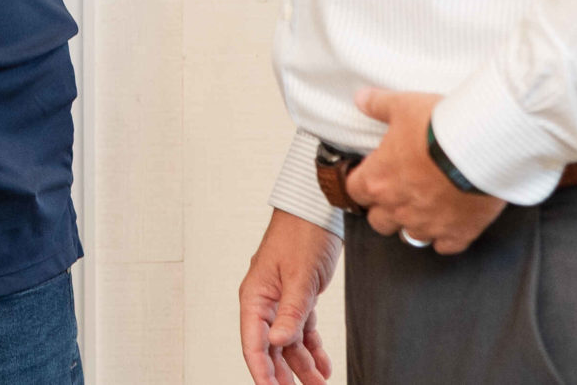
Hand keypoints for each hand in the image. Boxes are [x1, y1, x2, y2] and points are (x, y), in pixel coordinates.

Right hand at [237, 209, 339, 384]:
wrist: (317, 209)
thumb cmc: (301, 233)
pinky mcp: (299, 297)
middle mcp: (265, 301)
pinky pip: (302, 330)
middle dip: (282, 375)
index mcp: (255, 296)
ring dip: (302, 366)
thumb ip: (290, 312)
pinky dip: (313, 349)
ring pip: (288, 343)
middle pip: (269, 348)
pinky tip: (323, 365)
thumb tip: (277, 343)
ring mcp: (281, 300)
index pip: (253, 343)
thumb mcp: (299, 276)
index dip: (261, 371)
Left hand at [342, 89, 504, 254]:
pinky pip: (445, 246)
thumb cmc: (437, 127)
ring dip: (414, 225)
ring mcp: (428, 225)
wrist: (479, 147)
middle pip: (379, 221)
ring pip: (411, 237)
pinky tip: (451, 223)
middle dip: (385, 210)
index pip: (355, 192)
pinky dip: (446, 237)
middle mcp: (398, 208)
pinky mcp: (457, 234)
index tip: (371, 177)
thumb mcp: (402, 106)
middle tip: (399, 193)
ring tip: (426, 208)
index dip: (362, 184)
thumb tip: (360, 99)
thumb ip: (378, 105)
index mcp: (378, 180)